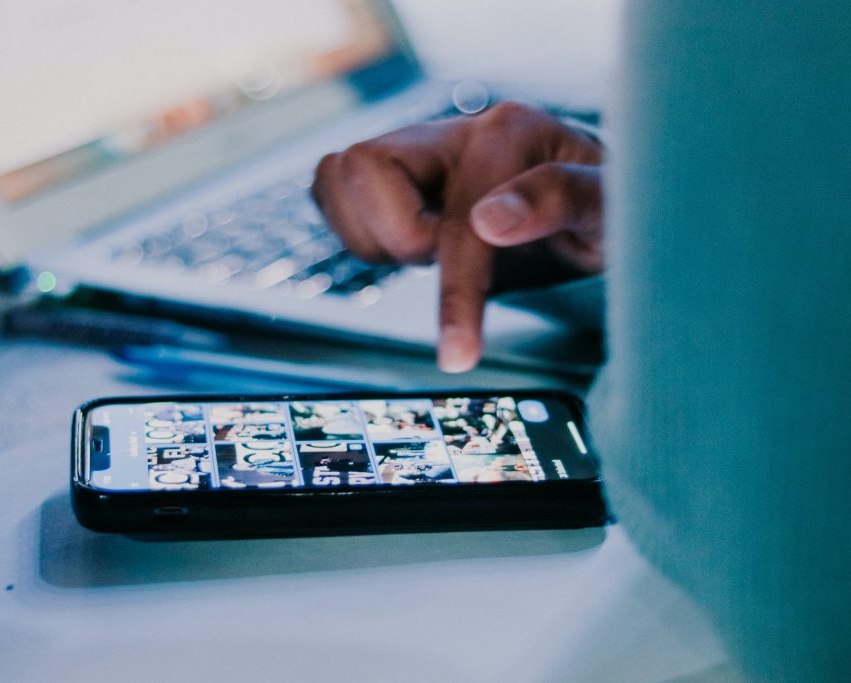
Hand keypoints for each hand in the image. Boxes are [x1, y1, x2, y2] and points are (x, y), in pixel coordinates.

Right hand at [312, 102, 603, 371]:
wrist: (592, 203)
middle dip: (396, 237)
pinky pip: (333, 190)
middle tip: (442, 262)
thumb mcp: (612, 210)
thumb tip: (492, 220)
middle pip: (362, 167)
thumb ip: (564, 199)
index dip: (454, 292)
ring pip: (337, 177)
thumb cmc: (609, 209)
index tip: (458, 356)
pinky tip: (406, 246)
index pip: (457, 218)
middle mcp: (456, 130)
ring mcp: (420, 146)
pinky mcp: (395, 170)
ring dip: (372, 236)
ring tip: (430, 252)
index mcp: (511, 132)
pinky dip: (355, 230)